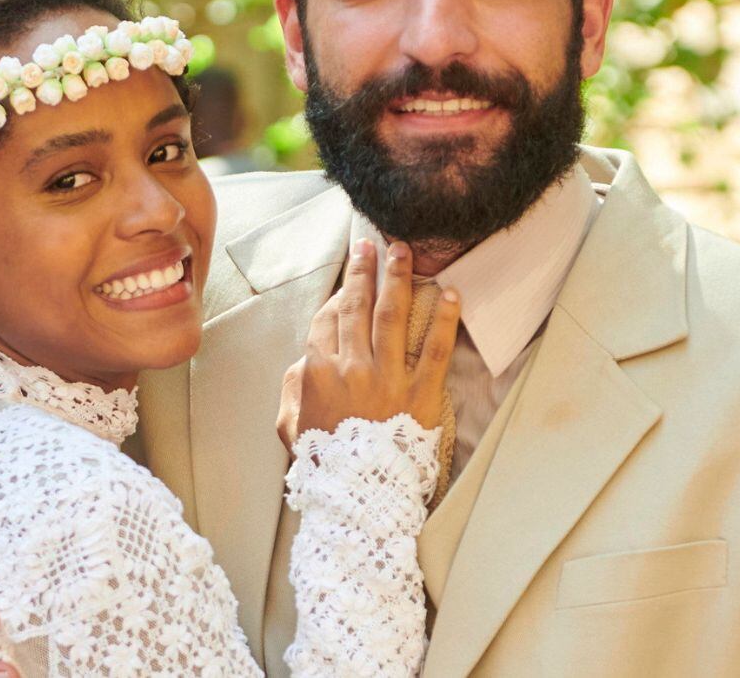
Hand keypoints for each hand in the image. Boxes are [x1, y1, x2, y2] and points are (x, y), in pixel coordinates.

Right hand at [277, 239, 458, 451]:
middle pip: (357, 307)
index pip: (328, 320)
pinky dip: (443, 320)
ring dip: (398, 279)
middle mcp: (351, 367)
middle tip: (371, 244)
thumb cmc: (323, 461)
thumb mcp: (290, 425)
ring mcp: (387, 379)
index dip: (340, 294)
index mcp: (318, 371)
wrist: (356, 494)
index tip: (351, 278)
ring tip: (404, 251)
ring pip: (392, 316)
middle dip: (365, 271)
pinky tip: (450, 294)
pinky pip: (434, 350)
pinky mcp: (420, 394)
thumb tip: (304, 363)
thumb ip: (293, 388)